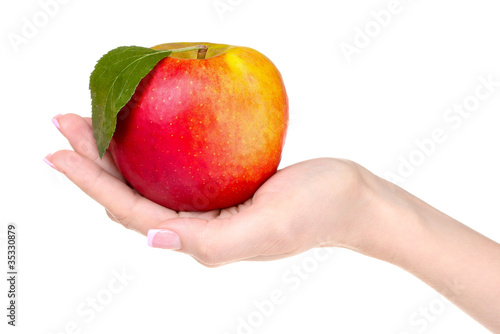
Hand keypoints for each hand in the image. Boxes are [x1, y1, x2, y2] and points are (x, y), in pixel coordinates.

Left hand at [46, 113, 383, 266]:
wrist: (351, 198)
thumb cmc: (316, 211)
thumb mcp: (267, 229)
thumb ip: (209, 243)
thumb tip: (153, 240)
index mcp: (201, 241)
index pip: (132, 213)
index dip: (92, 185)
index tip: (57, 153)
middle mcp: (197, 226)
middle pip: (130, 195)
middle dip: (93, 163)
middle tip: (64, 122)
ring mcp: (209, 206)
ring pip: (149, 181)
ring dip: (115, 154)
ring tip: (89, 123)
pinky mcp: (222, 186)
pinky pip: (174, 170)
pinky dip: (150, 150)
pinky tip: (141, 132)